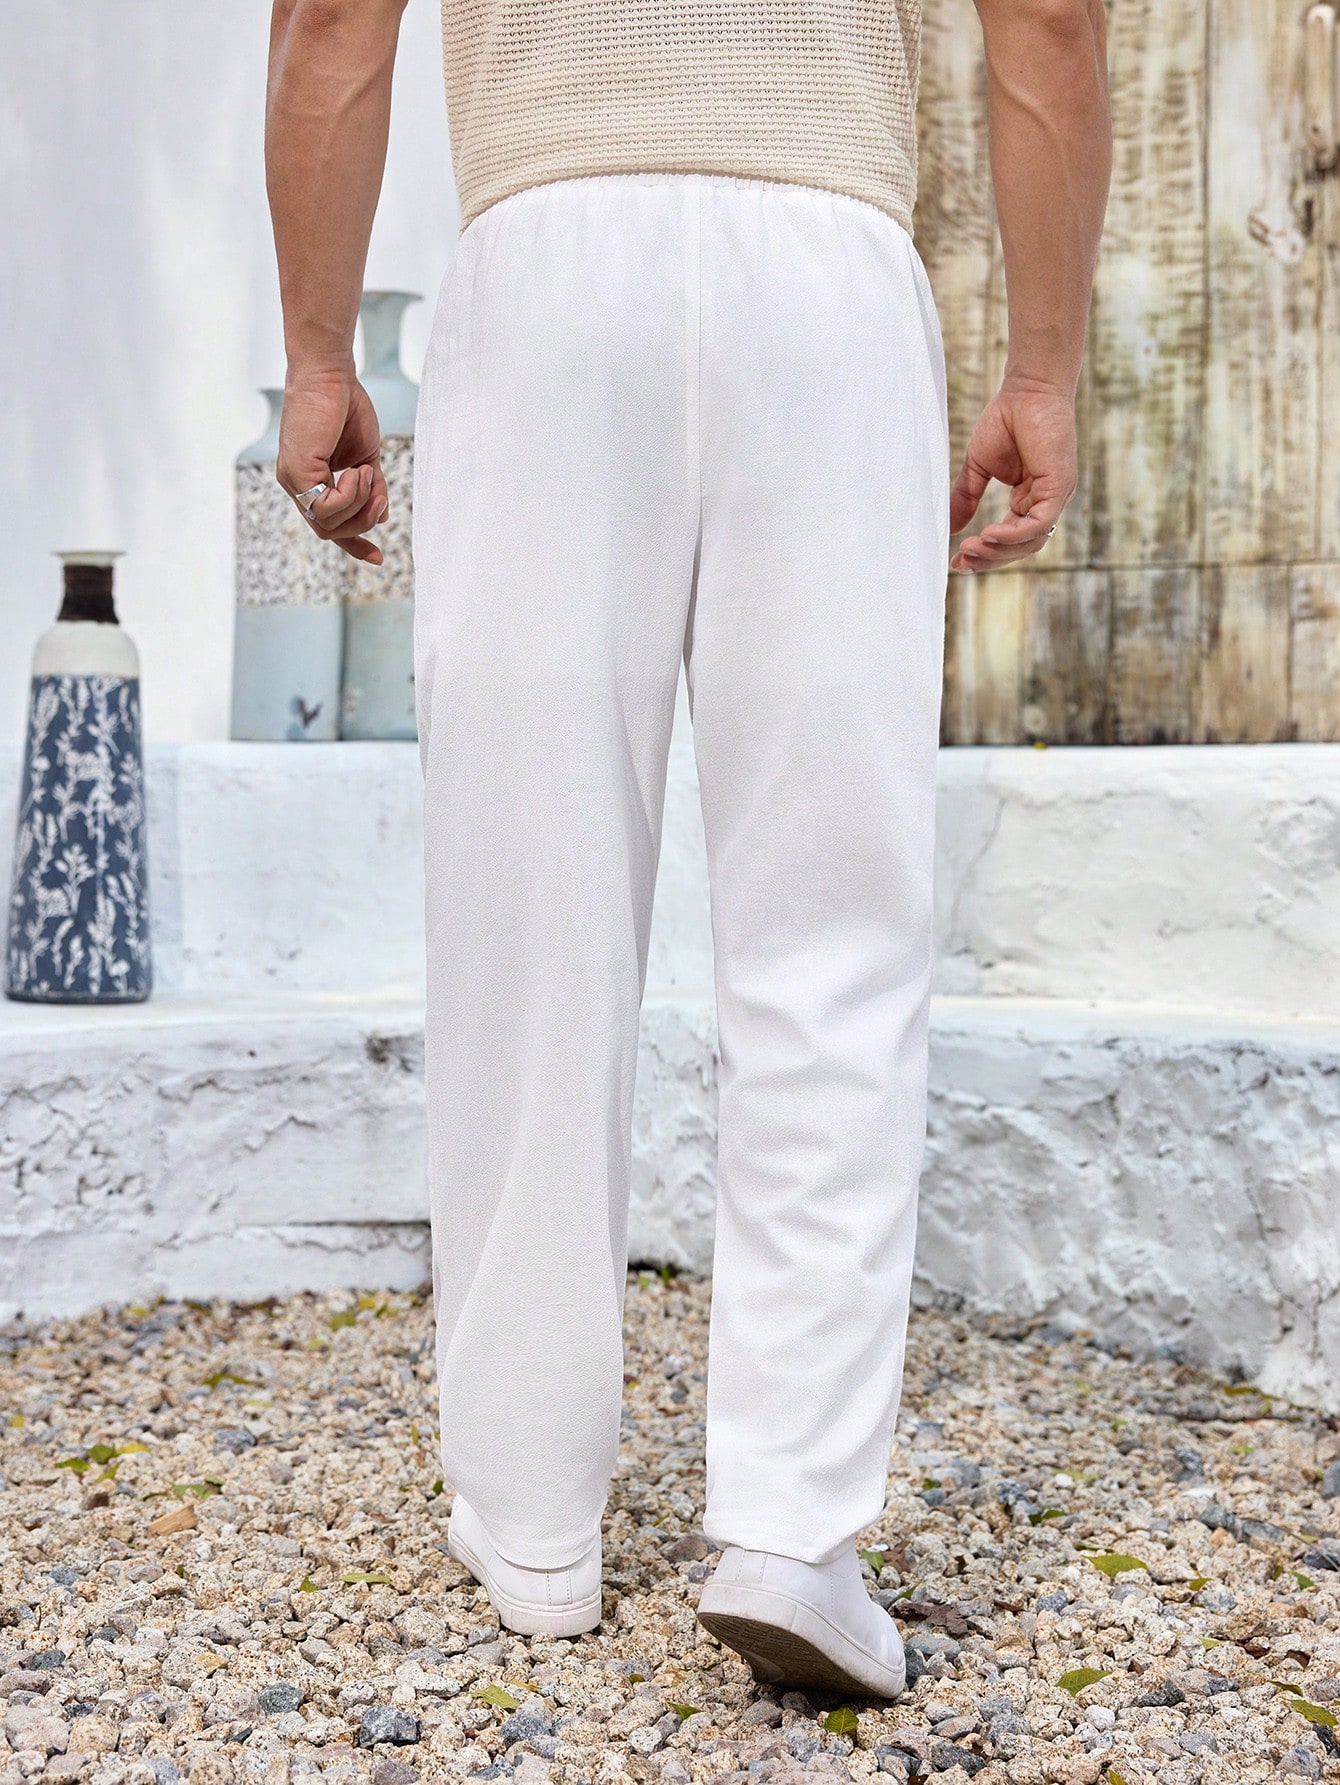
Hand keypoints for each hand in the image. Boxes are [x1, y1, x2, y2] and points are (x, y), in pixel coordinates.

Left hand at [276, 364, 388, 564]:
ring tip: (367, 474)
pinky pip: (326, 508)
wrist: (330, 373)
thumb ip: (371, 487)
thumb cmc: (346, 406)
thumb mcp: (365, 455)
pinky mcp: (295, 473)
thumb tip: (382, 517)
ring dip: (359, 506)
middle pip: (330, 532)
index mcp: (311, 481)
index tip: (378, 558)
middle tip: (380, 500)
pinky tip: (357, 471)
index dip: (354, 544)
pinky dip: (350, 495)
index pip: (330, 526)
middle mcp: (297, 485)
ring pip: (329, 525)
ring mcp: (293, 481)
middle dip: (362, 524)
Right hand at [949, 378, 1077, 572]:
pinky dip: (1014, 534)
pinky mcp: (1059, 487)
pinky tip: (989, 534)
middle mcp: (1045, 503)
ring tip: (971, 549)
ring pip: (1031, 542)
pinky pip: (1038, 522)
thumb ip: (966, 497)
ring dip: (999, 551)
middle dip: (989, 559)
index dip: (985, 555)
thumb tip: (950, 528)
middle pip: (1020, 548)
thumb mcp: (979, 467)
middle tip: (961, 562)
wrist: (1027, 390)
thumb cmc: (1007, 420)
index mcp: (1029, 500)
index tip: (956, 563)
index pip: (1010, 540)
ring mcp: (1055, 497)